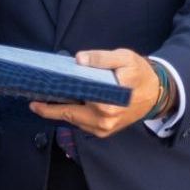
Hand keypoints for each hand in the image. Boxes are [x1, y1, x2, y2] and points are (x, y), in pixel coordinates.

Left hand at [29, 49, 162, 137]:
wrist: (157, 93)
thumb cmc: (140, 73)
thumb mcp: (124, 58)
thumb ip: (102, 58)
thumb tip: (80, 60)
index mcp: (107, 102)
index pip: (72, 102)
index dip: (52, 102)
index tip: (35, 98)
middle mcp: (104, 119)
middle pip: (68, 115)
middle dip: (49, 109)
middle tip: (32, 101)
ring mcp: (104, 128)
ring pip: (74, 121)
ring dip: (59, 112)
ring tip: (43, 101)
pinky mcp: (105, 131)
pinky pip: (82, 124)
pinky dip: (72, 115)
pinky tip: (63, 105)